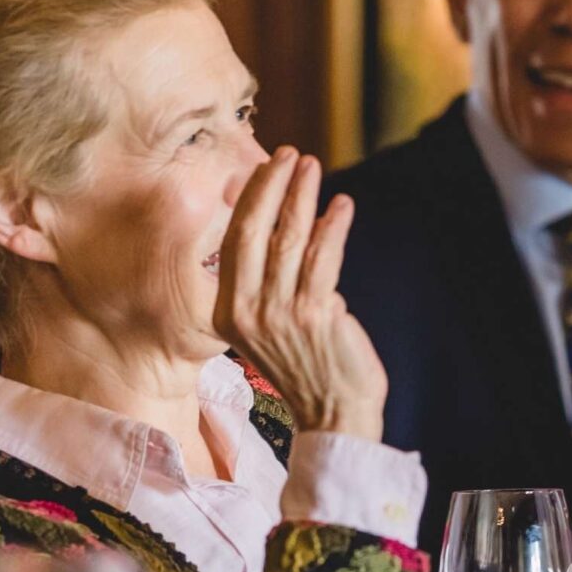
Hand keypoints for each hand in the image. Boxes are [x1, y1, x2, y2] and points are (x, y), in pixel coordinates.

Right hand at [215, 149, 386, 438]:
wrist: (334, 415)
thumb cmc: (308, 367)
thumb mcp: (270, 325)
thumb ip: (269, 280)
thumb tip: (277, 224)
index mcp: (228, 313)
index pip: (234, 241)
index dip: (249, 200)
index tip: (263, 168)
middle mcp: (247, 312)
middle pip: (253, 232)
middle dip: (272, 186)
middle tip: (288, 155)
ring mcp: (280, 314)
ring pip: (290, 240)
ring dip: (303, 197)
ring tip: (314, 168)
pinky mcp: (316, 315)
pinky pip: (325, 258)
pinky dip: (335, 227)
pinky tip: (342, 206)